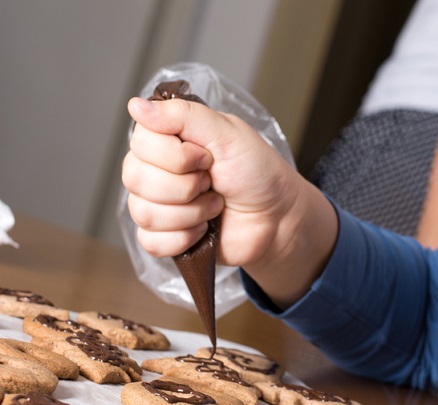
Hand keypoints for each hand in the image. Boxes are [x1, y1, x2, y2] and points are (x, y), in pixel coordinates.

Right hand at [123, 97, 337, 305]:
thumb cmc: (257, 172)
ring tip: (215, 204)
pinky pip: (151, 242)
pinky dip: (185, 237)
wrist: (278, 217)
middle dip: (186, 186)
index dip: (176, 155)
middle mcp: (154, 170)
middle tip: (212, 182)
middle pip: (135, 178)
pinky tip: (204, 229)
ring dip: (191, 212)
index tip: (208, 157)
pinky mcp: (164, 237)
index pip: (139, 142)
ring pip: (143, 212)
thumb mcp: (228, 134)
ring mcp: (156, 204)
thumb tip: (135, 105)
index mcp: (166, 140)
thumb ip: (184, 116)